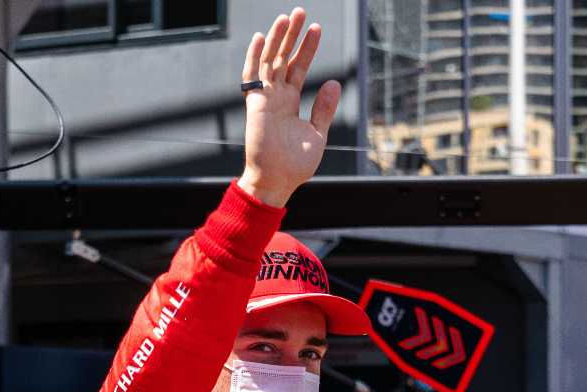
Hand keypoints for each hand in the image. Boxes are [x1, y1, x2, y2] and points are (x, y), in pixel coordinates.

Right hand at [237, 8, 340, 207]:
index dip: (307, 48)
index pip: (299, 67)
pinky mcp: (255, 105)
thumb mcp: (318, 133)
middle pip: (284, 58)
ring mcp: (265, 99)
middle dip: (292, 35)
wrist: (278, 180)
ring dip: (277, 39)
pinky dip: (254, 57)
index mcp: (291, 101)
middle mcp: (277, 96)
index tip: (316, 29)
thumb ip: (324, 108)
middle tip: (300, 12)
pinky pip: (251, 77)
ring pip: (270, 61)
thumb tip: (334, 82)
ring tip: (286, 17)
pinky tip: (259, 38)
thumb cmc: (296, 163)